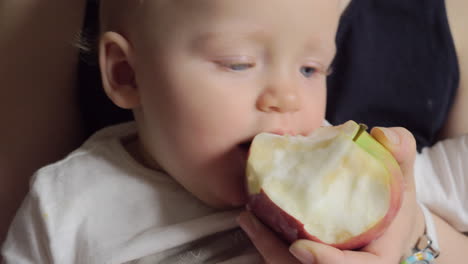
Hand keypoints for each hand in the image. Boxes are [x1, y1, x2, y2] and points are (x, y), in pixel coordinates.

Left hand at [238, 127, 424, 263]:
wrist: (390, 221)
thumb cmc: (394, 199)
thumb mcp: (403, 175)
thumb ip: (399, 152)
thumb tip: (382, 134)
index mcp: (376, 258)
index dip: (327, 263)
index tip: (300, 247)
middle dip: (278, 254)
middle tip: (252, 220)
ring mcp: (327, 262)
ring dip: (266, 247)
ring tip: (246, 217)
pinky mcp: (312, 259)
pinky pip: (285, 258)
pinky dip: (269, 243)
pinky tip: (253, 218)